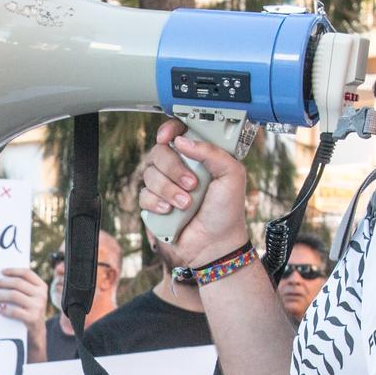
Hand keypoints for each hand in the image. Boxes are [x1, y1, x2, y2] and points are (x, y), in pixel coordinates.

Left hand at [0, 267, 49, 360]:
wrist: (37, 332)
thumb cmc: (29, 311)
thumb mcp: (30, 297)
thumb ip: (22, 287)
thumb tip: (1, 276)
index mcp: (41, 286)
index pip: (26, 273)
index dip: (13, 270)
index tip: (1, 271)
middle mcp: (41, 295)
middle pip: (18, 283)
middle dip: (2, 282)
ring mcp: (38, 306)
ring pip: (14, 295)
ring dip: (0, 295)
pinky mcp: (33, 318)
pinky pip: (15, 311)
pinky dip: (5, 310)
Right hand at [139, 120, 251, 266]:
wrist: (215, 244)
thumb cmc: (227, 210)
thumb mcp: (232, 175)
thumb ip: (212, 152)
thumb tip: (182, 140)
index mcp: (197, 156)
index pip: (177, 132)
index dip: (169, 130)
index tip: (168, 137)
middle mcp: (178, 167)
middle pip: (158, 152)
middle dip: (174, 169)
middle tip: (192, 184)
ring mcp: (164, 185)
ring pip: (149, 174)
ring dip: (169, 190)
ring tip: (186, 204)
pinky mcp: (153, 204)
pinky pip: (143, 195)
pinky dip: (157, 203)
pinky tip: (170, 212)